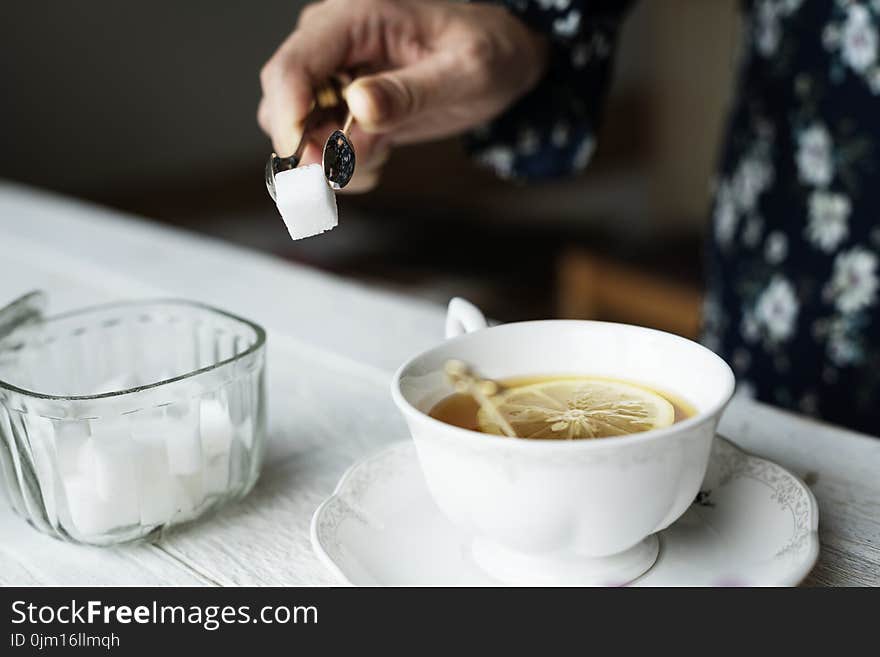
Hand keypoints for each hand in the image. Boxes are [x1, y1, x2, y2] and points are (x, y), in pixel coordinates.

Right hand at [258, 0, 546, 191]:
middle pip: (282, 102)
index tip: (312, 160)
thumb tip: (359, 106)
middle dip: (310, 148)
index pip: (292, 66)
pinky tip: (379, 156)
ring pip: (297, 131)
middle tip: (354, 169)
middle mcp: (332, 44)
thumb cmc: (487, 52)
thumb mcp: (464, 71)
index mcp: (355, 18)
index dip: (288, 117)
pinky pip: (319, 145)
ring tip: (379, 156)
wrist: (501, 60)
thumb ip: (410, 92)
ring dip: (329, 160)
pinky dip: (343, 165)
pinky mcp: (342, 105)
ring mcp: (333, 75)